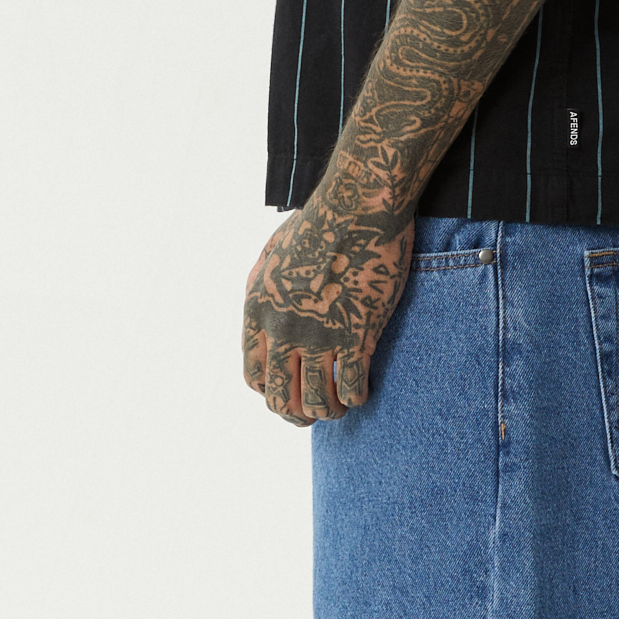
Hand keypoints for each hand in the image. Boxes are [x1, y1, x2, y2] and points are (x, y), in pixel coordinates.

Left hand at [242, 200, 413, 425]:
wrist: (358, 204)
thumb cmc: (320, 220)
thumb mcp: (273, 254)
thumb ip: (265, 292)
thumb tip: (267, 322)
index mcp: (260, 309)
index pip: (254, 376)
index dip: (272, 392)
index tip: (291, 388)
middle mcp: (284, 327)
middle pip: (280, 399)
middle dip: (297, 413)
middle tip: (315, 410)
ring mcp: (320, 333)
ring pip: (317, 402)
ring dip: (330, 411)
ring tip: (342, 404)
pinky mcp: (358, 333)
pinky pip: (353, 387)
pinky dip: (357, 397)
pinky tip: (364, 387)